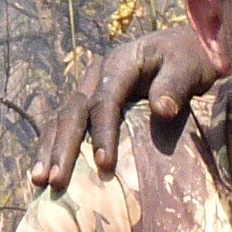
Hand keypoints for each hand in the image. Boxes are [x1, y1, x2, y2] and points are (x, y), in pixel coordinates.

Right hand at [29, 27, 216, 188]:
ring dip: (49, 150)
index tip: (104, 165)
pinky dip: (52, 146)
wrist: (188, 49)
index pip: (104, 101)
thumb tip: (162, 110)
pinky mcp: (89, 103)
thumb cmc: (192, 58)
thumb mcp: (190, 65)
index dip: (102, 133)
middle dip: (62, 148)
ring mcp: (90, 89)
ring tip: (39, 181)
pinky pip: (63, 124)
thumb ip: (175, 84)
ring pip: (61, 118)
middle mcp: (98, 75)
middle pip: (73, 112)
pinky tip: (43, 170)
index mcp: (120, 63)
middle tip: (55, 181)